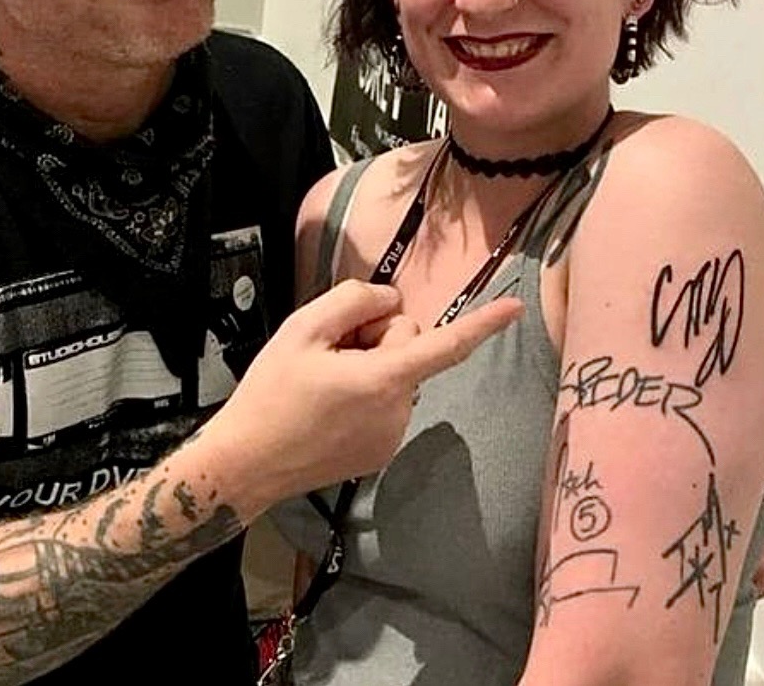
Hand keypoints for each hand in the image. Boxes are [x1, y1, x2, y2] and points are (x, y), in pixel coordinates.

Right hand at [195, 280, 522, 518]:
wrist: (246, 463)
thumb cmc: (270, 392)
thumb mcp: (301, 330)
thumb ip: (352, 301)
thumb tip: (389, 300)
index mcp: (383, 379)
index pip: (445, 346)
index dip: (482, 325)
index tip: (517, 309)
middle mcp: (399, 411)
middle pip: (407, 346)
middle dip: (377, 338)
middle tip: (329, 350)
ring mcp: (392, 437)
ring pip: (397, 376)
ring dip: (370, 368)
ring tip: (322, 382)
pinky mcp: (381, 454)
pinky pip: (386, 404)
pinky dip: (365, 396)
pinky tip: (327, 406)